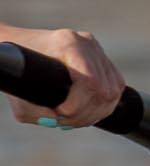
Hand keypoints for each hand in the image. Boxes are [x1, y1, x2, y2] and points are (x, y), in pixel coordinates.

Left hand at [2, 26, 124, 127]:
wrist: (19, 47)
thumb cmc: (17, 70)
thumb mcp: (18, 95)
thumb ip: (36, 112)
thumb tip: (58, 121)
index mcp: (67, 43)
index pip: (90, 80)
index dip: (78, 105)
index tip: (60, 113)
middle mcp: (87, 44)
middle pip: (105, 90)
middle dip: (86, 113)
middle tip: (66, 122)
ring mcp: (97, 50)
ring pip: (114, 91)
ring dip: (97, 112)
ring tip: (76, 120)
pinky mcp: (103, 59)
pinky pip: (116, 87)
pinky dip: (104, 105)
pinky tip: (88, 111)